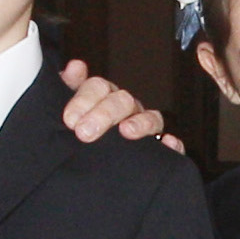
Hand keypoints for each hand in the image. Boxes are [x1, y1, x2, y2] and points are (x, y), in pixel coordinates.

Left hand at [59, 55, 182, 150]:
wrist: (84, 172)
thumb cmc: (77, 132)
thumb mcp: (66, 113)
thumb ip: (66, 89)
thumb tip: (75, 66)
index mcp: (103, 97)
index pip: (98, 87)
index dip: (84, 100)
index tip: (70, 119)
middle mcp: (126, 109)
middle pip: (123, 101)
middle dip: (104, 114)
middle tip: (84, 132)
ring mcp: (145, 128)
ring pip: (151, 119)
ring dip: (140, 123)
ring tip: (126, 131)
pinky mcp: (159, 152)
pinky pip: (173, 146)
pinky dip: (173, 144)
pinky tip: (168, 143)